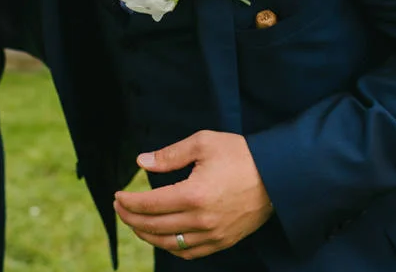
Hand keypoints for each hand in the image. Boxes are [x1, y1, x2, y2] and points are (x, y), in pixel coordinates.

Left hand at [114, 131, 272, 259]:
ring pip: (169, 243)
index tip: (117, 196)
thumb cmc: (240, 154)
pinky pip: (189, 252)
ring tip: (135, 223)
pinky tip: (162, 237)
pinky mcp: (223, 241)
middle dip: (131, 218)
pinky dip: (171, 247)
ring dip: (147, 235)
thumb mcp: (203, 143)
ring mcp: (213, 234)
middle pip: (154, 226)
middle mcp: (201, 220)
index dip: (129, 202)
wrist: (278, 175)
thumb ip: (169, 155)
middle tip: (119, 208)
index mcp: (194, 194)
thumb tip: (141, 162)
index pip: (150, 205)